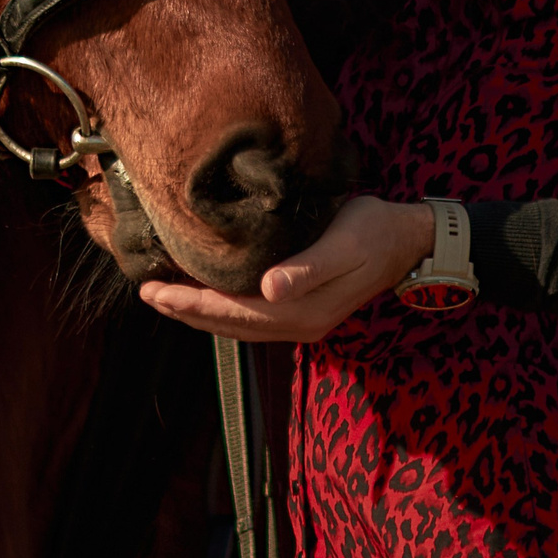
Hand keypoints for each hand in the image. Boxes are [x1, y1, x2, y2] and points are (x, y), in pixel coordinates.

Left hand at [140, 196, 436, 342]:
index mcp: (302, 312)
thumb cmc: (374, 230)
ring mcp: (302, 323)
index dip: (190, 303)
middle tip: (146, 294)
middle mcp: (298, 325)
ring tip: (165, 298)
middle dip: (185, 311)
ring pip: (237, 326)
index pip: (232, 312)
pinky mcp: (304, 312)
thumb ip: (306, 268)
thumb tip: (267, 288)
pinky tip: (206, 297)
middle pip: (228, 326)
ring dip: (200, 314)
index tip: (153, 290)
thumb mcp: (343, 243)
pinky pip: (251, 320)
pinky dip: (221, 311)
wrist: (410, 240)